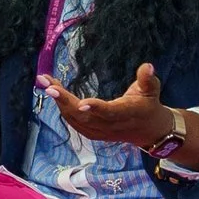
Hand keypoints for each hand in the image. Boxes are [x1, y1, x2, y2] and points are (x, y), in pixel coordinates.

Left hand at [42, 62, 189, 153]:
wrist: (148, 131)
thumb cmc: (149, 105)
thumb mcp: (152, 89)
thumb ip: (148, 79)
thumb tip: (148, 66)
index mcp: (126, 114)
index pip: (109, 113)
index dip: (96, 109)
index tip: (82, 103)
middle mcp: (110, 125)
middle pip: (84, 117)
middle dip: (65, 101)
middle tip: (49, 85)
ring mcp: (100, 131)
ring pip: (75, 119)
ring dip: (59, 102)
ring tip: (46, 82)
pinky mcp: (93, 133)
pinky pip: (74, 123)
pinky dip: (62, 108)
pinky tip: (54, 92)